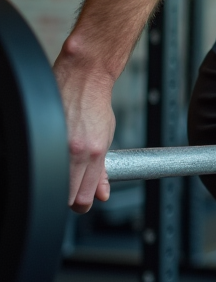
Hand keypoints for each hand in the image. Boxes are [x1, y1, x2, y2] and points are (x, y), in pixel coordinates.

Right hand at [53, 55, 115, 212]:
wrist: (83, 79)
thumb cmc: (96, 105)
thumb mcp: (106, 139)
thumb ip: (103, 169)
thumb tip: (102, 194)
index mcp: (94, 153)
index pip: (83, 197)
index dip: (83, 203)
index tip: (83, 200)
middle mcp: (74, 151)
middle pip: (65, 196)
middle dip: (70, 197)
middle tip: (74, 186)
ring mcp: (57, 143)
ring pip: (53, 183)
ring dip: (59, 183)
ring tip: (66, 169)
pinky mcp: (44, 134)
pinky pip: (43, 161)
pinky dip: (48, 164)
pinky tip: (55, 155)